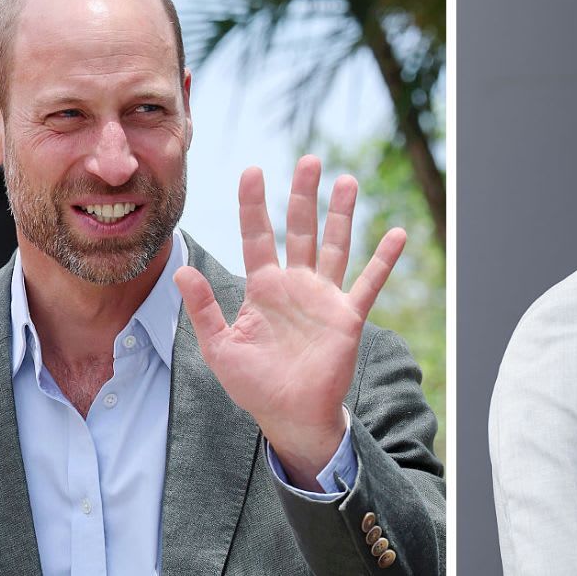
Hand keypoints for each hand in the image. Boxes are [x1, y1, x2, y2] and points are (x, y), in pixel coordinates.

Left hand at [174, 155, 404, 489]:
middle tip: (309, 160)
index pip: (257, 236)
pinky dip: (383, 260)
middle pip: (300, 229)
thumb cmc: (254, 385)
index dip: (253, 204)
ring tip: (346, 181)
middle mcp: (295, 285)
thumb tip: (180, 270)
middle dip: (304, 195)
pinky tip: (396, 234)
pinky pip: (369, 283)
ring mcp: (324, 298)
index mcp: (263, 288)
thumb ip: (203, 309)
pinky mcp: (348, 316)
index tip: (252, 170)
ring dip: (341, 215)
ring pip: (334, 246)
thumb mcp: (220, 347)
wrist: (289, 416)